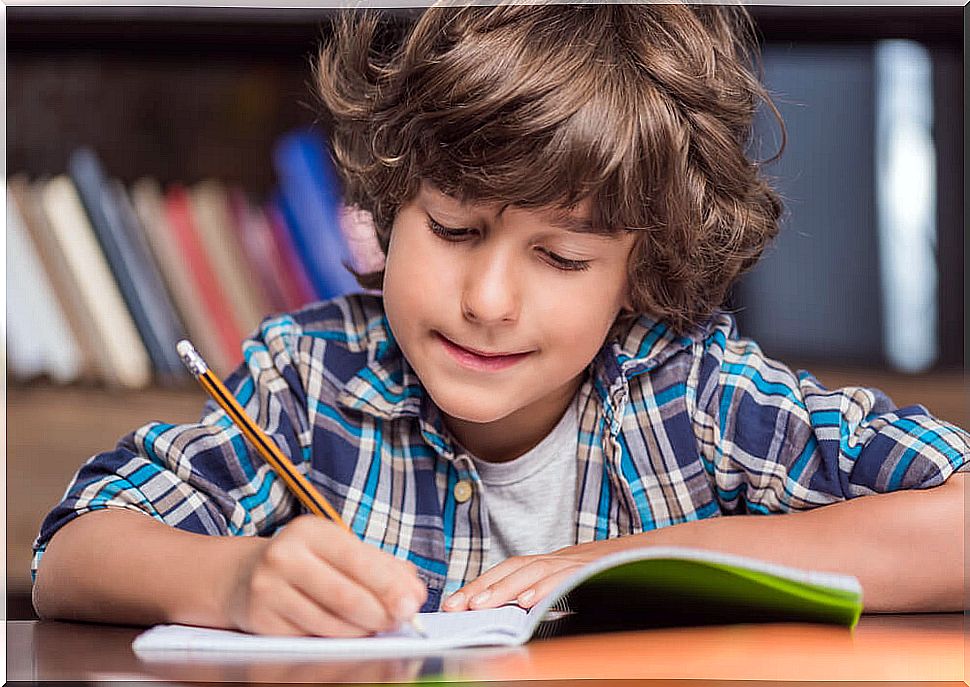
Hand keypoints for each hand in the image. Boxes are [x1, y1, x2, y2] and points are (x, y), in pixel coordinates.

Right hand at [223, 514, 426, 636]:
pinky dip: (337, 639)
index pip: (358, 560)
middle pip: (345, 596)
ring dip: (362, 630)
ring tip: (376, 625)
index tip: (413, 603)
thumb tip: (414, 591)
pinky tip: (348, 632)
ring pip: (330, 623)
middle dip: (381, 613)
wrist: (244, 575)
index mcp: (310, 531)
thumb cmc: (307, 561)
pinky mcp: (261, 620)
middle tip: (400, 620)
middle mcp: (284, 556)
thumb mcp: (340, 549)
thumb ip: (382, 566)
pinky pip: (311, 638)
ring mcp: (268, 589)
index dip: (389, 585)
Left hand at [441, 543, 607, 611]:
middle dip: (483, 586)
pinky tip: (529, 603)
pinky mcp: (598, 570)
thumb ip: (551, 598)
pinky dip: (546, 589)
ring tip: (481, 605)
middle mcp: (564, 558)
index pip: (511, 568)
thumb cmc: (617, 576)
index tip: (454, 603)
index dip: (482, 583)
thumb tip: (519, 616)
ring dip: (505, 588)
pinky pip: (568, 578)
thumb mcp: (579, 586)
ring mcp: (580, 562)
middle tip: (457, 606)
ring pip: (536, 570)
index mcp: (555, 563)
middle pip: (516, 566)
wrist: (658, 554)